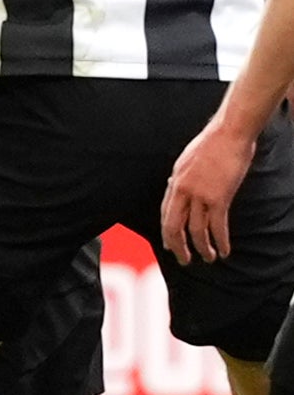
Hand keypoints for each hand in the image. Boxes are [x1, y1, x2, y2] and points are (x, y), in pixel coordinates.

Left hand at [166, 116, 257, 263]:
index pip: (165, 213)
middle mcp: (183, 191)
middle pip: (174, 226)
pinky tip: (224, 250)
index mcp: (175, 182)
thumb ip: (182, 177)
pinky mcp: (218, 198)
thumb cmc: (211, 144)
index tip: (169, 245)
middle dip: (178, 246)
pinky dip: (220, 241)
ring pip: (196, 230)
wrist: (228, 134)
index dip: (167, 232)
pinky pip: (217, 226)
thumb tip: (176, 187)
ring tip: (208, 258)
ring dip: (202, 248)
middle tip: (184, 260)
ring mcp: (200, 195)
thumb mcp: (186, 160)